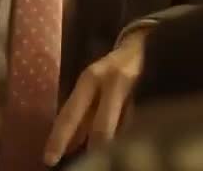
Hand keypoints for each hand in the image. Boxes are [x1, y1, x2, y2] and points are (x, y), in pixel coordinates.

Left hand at [43, 28, 149, 164]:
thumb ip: (82, 114)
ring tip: (104, 159)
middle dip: (93, 153)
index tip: (49, 160)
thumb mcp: (92, 84)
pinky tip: (126, 147)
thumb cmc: (113, 70)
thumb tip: (68, 147)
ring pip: (121, 130)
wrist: (146, 44)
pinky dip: (129, 138)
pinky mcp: (152, 93)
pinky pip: (138, 124)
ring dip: (112, 148)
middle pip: (100, 129)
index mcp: (90, 79)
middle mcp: (111, 82)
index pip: (71, 114)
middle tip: (82, 168)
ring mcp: (135, 88)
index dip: (59, 139)